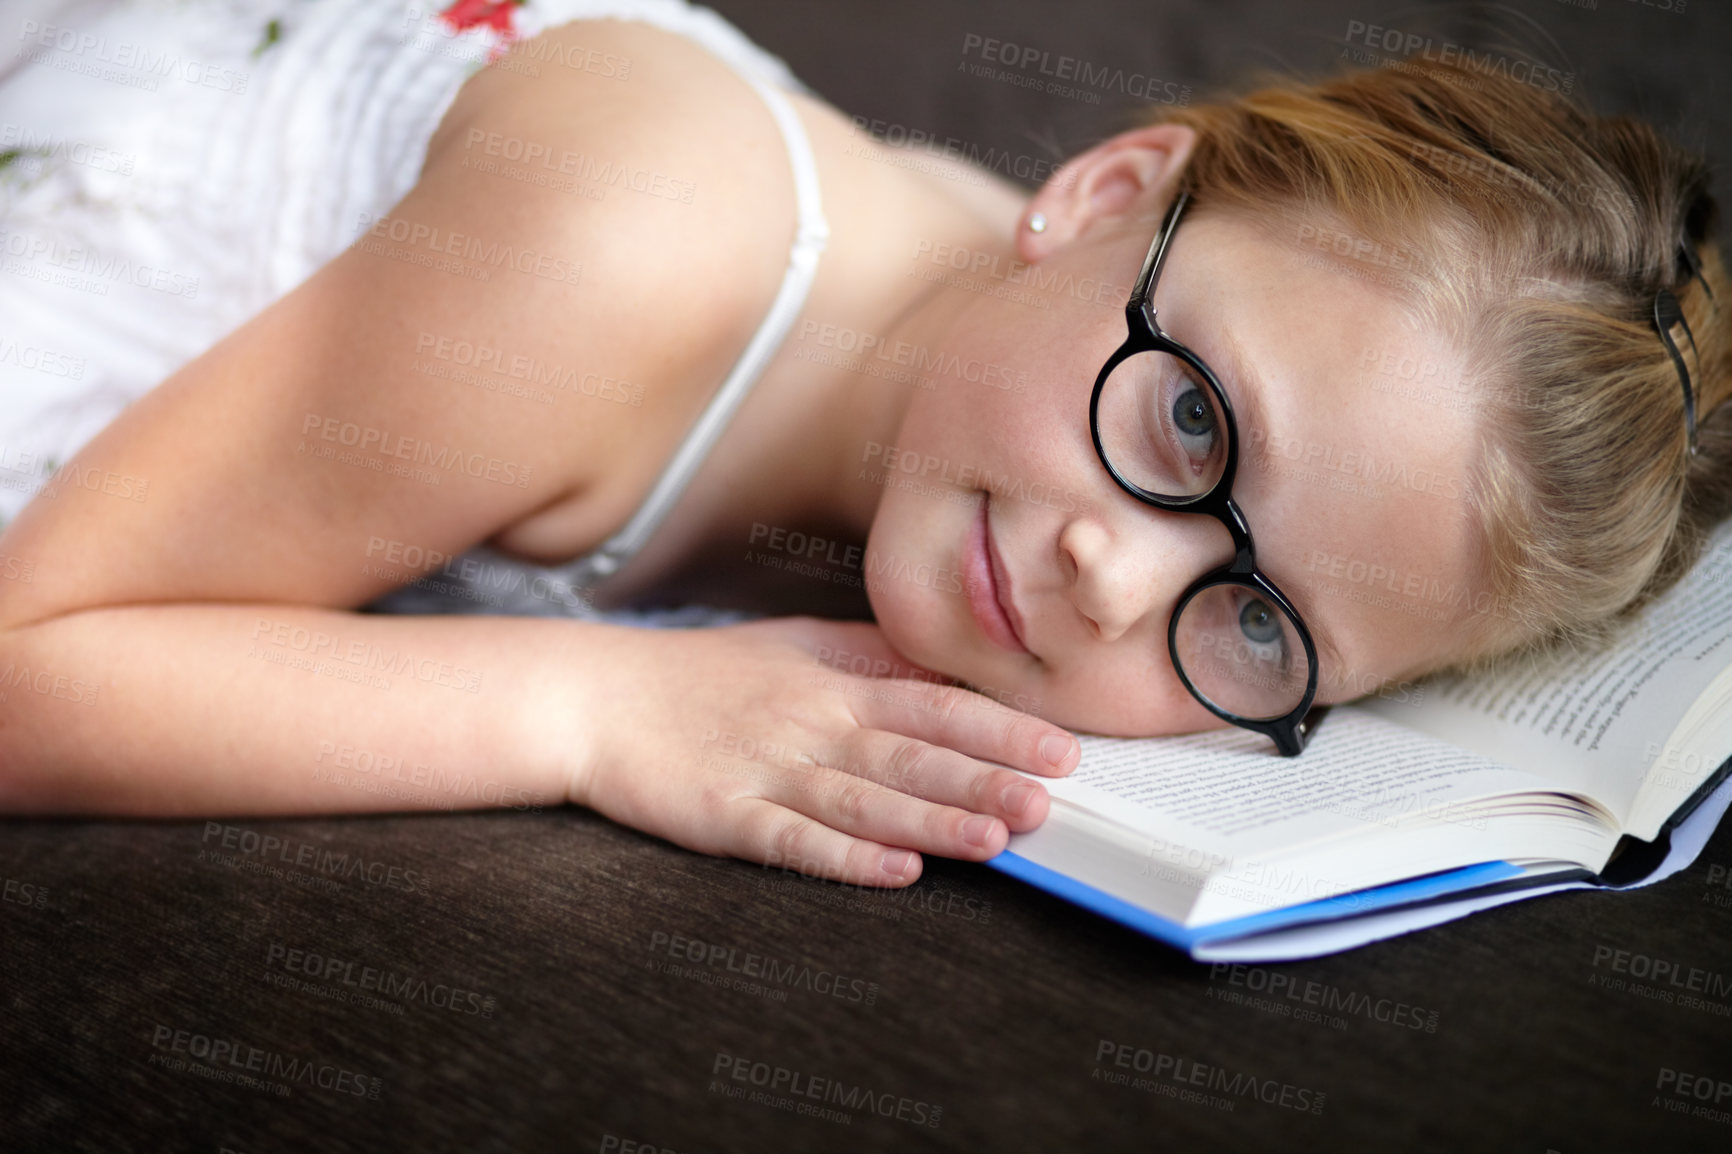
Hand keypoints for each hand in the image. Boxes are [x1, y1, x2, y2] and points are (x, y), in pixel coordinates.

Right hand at [571, 615, 1079, 885]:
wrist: (596, 697)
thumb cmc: (703, 674)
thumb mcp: (795, 645)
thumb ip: (872, 657)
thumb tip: (948, 667)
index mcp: (835, 686)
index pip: (934, 705)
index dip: (1001, 730)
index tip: (1063, 751)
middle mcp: (812, 726)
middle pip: (911, 756)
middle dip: (983, 781)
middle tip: (1049, 804)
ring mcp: (768, 772)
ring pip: (864, 801)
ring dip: (931, 823)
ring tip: (995, 842)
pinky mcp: (725, 816)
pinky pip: (792, 841)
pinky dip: (844, 859)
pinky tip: (893, 875)